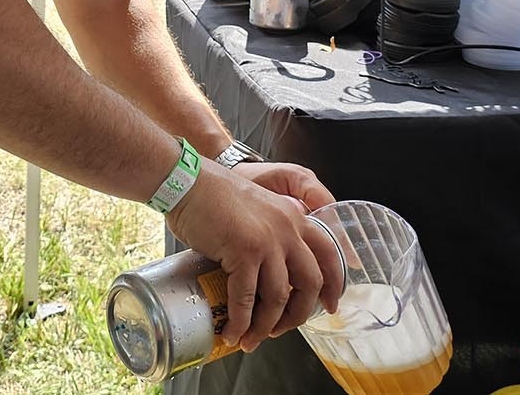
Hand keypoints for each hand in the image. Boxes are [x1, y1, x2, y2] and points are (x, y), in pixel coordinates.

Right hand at [165, 163, 344, 352]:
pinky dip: (240, 321)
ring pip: (279, 297)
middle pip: (310, 283)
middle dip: (298, 315)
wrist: (186, 181)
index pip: (328, 254)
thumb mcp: (256, 208)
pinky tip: (232, 331)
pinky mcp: (244, 251)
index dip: (333, 285)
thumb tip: (262, 274)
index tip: (329, 306)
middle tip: (282, 330)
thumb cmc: (210, 195)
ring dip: (265, 326)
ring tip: (251, 339)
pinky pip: (247, 298)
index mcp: (294, 217)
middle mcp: (288, 228)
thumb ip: (268, 232)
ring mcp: (268, 240)